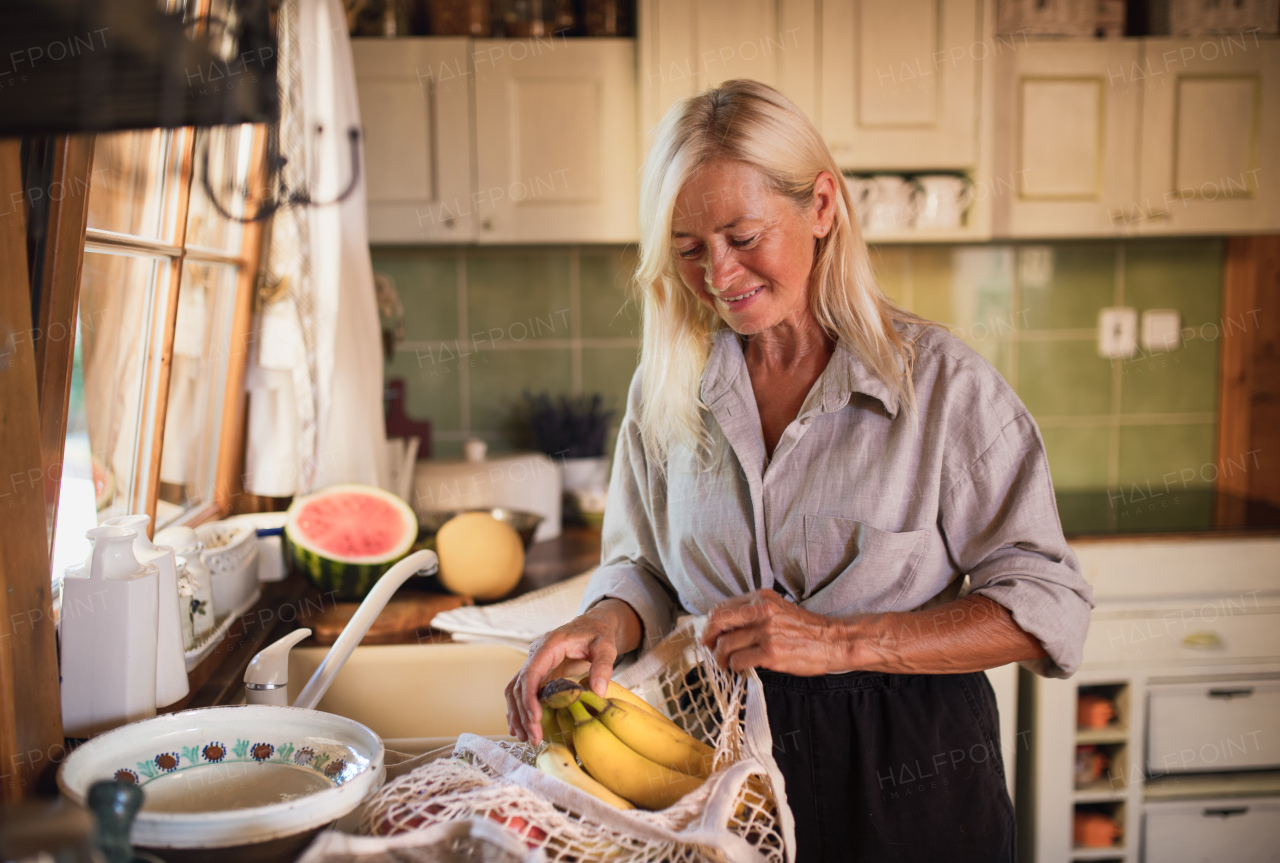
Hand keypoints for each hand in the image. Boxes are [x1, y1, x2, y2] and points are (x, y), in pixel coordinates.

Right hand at [504, 599, 640, 744]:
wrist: (593, 626)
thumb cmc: (598, 634)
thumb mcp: (606, 647)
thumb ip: (603, 666)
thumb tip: (598, 691)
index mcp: (550, 645)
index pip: (531, 672)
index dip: (529, 696)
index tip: (535, 718)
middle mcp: (536, 654)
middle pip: (519, 685)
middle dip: (523, 713)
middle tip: (534, 737)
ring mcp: (535, 664)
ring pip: (515, 690)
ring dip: (518, 714)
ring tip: (528, 738)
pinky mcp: (539, 673)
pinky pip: (522, 692)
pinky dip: (519, 709)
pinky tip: (522, 728)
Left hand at [702, 589, 849, 675]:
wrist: (833, 641)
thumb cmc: (806, 629)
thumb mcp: (778, 609)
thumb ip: (754, 613)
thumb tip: (725, 626)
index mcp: (761, 598)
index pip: (722, 608)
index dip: (710, 624)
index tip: (709, 635)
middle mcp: (761, 611)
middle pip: (718, 622)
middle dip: (707, 638)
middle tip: (709, 649)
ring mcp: (766, 632)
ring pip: (725, 645)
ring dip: (720, 658)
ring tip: (725, 664)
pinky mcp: (771, 652)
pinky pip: (739, 661)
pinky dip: (735, 667)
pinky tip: (740, 669)